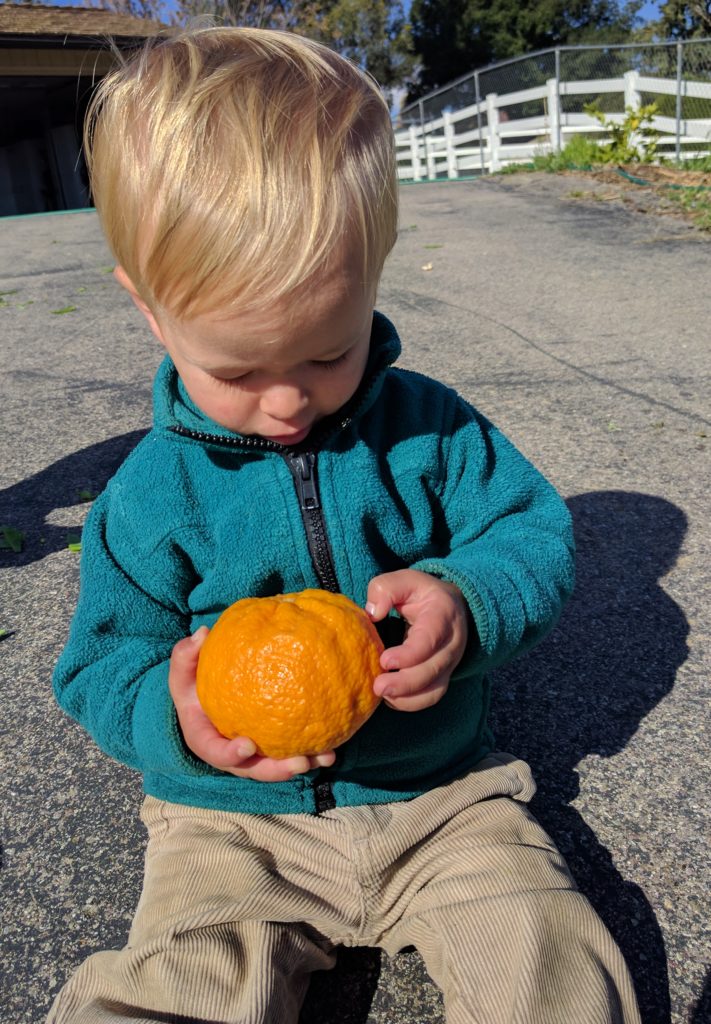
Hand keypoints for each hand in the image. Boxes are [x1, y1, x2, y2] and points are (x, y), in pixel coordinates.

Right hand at [168, 628, 335, 780]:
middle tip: (300, 762)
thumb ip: (186, 654)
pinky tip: (333, 746)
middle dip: (278, 770)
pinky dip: (312, 752)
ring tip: (327, 757)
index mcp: (207, 741)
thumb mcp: (182, 671)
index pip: (216, 753)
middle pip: (254, 770)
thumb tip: (202, 633)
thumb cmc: (192, 686)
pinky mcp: (271, 748)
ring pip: (278, 767)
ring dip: (303, 765)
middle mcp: (232, 755)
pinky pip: (291, 752)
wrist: (204, 700)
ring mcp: (254, 755)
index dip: (231, 754)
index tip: (248, 745)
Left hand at [366, 570, 467, 711]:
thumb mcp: (405, 579)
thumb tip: (373, 613)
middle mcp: (452, 643)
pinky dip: (411, 703)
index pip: (431, 639)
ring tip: (382, 696)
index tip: (385, 660)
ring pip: (435, 689)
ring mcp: (449, 663)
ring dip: (408, 698)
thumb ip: (385, 589)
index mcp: (443, 615)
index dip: (410, 654)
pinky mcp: (442, 676)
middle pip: (433, 670)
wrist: (451, 606)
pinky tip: (390, 699)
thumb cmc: (422, 594)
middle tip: (378, 687)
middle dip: (405, 683)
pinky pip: (431, 696)